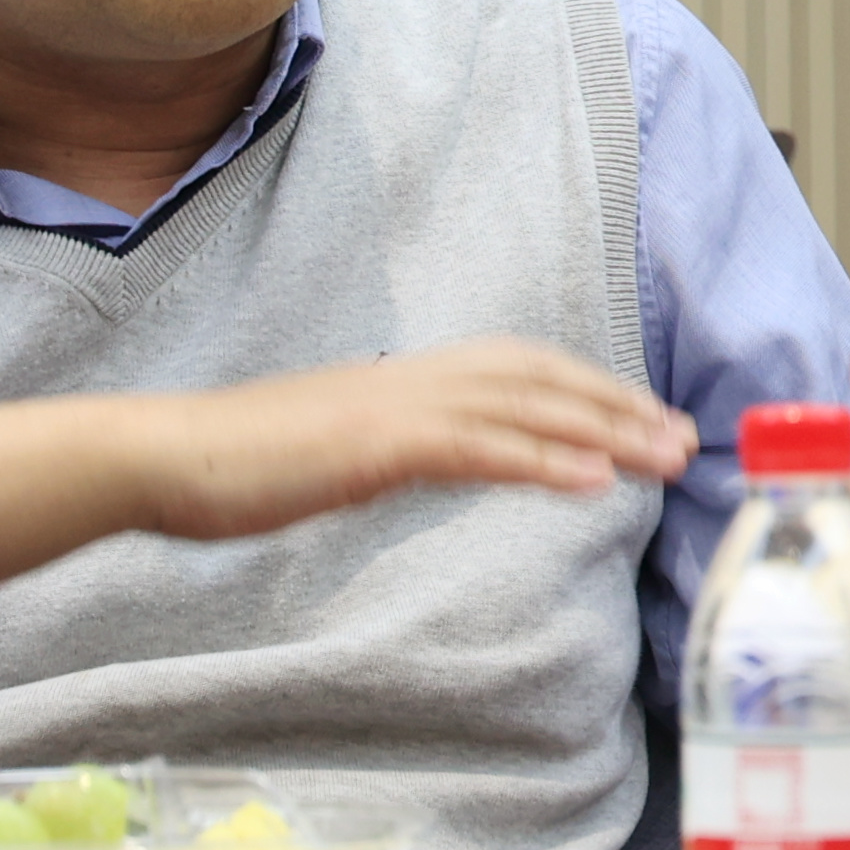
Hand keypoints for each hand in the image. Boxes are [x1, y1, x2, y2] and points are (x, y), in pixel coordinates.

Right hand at [0, 343, 693, 587]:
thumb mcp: (340, 451)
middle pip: (542, 378)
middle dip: (621, 406)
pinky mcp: (376, 445)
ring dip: (606, 430)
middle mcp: (414, 379)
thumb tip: (441, 460)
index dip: (590, 388)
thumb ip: (397, 449)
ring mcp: (395, 407)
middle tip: (686, 439)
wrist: (163, 457)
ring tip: (665, 457)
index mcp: (407, 379)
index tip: (644, 419)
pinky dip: (541, 460)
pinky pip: (477, 448)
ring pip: (526, 405)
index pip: (521, 368)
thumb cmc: (241, 464)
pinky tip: (592, 480)